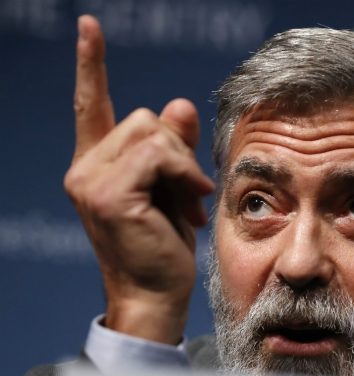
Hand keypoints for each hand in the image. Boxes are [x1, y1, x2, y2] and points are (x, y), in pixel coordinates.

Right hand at [64, 15, 214, 343]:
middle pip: (145, 118)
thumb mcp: (174, 189)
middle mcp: (85, 168)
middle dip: (178, 152)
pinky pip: (159, 155)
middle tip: (189, 194)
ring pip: (153, 132)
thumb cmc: (166, 247)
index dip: (90, 65)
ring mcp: (90, 180)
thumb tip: (179, 103)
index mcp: (98, 165)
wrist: (157, 295)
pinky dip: (184, 174)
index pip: (91, 105)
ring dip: (184, 166)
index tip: (89, 26)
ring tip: (190, 203)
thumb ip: (174, 148)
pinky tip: (192, 203)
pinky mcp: (108, 193)